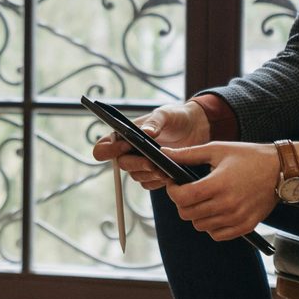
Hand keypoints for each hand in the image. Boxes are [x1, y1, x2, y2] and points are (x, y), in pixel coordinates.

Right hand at [91, 100, 210, 189]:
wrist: (195, 128)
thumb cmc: (175, 117)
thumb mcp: (165, 114)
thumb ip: (154, 122)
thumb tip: (146, 132)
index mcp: (124, 135)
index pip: (103, 147)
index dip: (109, 150)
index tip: (127, 145)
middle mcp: (129, 151)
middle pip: (122, 164)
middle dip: (137, 164)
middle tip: (152, 163)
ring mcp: (141, 164)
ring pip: (136, 176)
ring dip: (149, 174)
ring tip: (164, 169)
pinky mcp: (153, 174)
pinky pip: (149, 184)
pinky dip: (158, 181)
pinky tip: (169, 174)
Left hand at [162, 141, 280, 241]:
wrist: (281, 170)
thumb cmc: (248, 157)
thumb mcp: (217, 149)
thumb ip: (188, 154)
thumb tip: (163, 153)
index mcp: (218, 184)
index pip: (182, 198)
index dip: (172, 191)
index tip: (175, 184)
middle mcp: (227, 204)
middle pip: (187, 214)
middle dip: (182, 202)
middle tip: (189, 191)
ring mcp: (237, 218)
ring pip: (200, 226)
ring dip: (196, 214)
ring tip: (204, 200)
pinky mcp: (246, 227)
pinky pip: (217, 235)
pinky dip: (211, 226)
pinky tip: (216, 211)